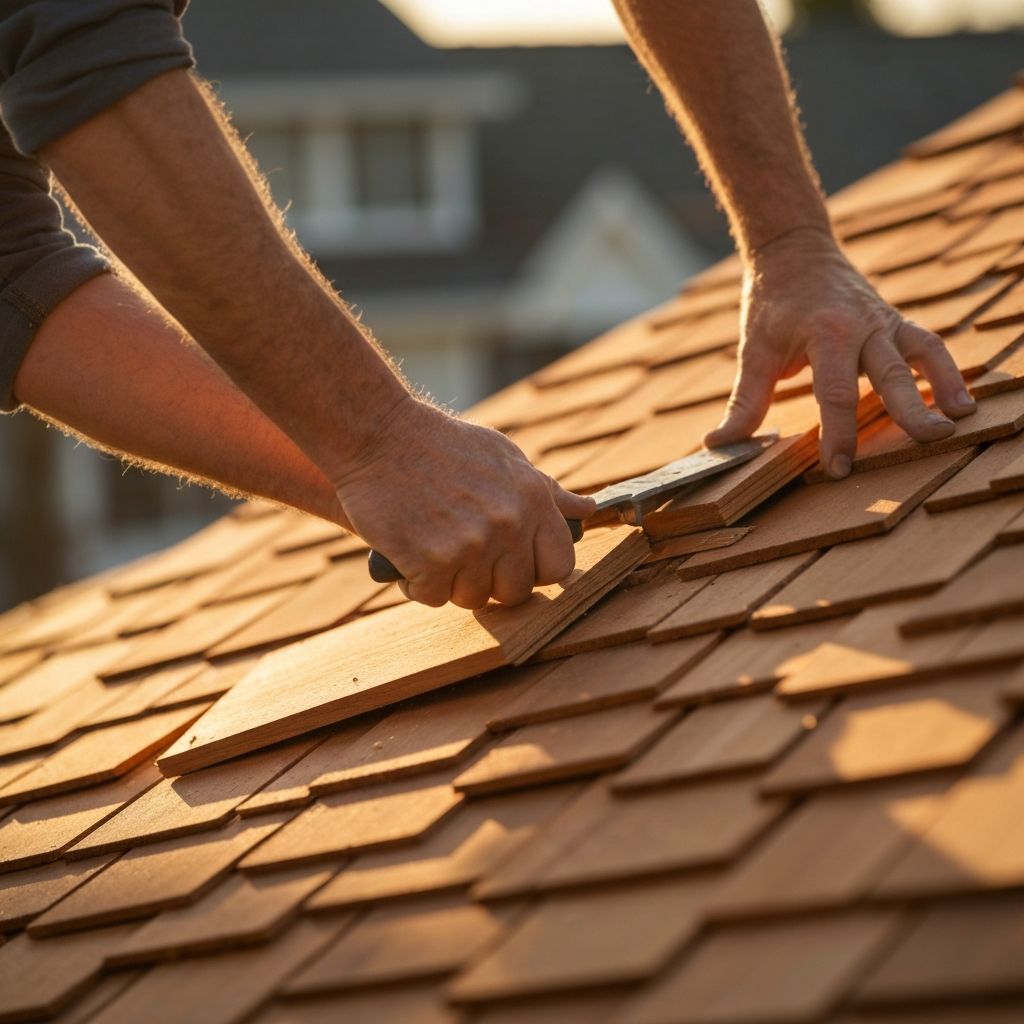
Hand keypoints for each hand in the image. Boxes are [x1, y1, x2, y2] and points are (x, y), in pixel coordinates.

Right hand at [333, 396, 595, 608]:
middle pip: (515, 592)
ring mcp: (470, 545)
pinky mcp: (430, 562)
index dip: (535, 571)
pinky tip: (409, 551)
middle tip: (465, 555)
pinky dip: (417, 583)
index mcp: (533, 499)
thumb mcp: (504, 456)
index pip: (559, 566)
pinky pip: (432, 597)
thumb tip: (588, 511)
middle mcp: (508, 524)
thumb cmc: (442, 445)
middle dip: (490, 581)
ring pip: (472, 599)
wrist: (378, 435)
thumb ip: (546, 491)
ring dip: (450, 582)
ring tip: (434, 545)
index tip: (513, 564)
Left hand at [705, 227, 976, 477]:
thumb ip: (745, 402)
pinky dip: (945, 371)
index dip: (838, 434)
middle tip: (927, 442)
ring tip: (958, 421)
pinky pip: (929, 346)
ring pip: (922, 354)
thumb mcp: (754, 351)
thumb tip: (719, 445)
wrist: (794, 251)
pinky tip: (957, 402)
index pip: (835, 392)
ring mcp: (884, 322)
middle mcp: (862, 325)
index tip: (838, 469)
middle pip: (891, 373)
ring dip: (943, 385)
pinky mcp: (896, 323)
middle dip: (908, 411)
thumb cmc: (772, 304)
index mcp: (825, 333)